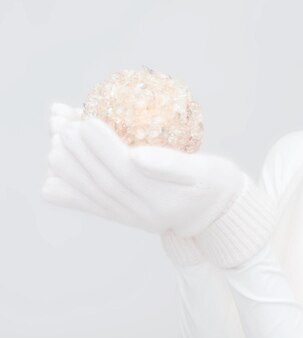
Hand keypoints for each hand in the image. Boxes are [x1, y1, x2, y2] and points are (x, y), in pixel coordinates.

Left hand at [42, 103, 275, 267]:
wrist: (218, 214)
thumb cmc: (215, 182)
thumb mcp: (203, 170)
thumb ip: (170, 164)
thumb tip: (135, 155)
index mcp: (161, 198)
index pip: (124, 169)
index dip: (102, 144)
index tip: (85, 120)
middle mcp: (140, 213)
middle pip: (101, 180)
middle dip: (77, 150)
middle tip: (60, 123)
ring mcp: (131, 217)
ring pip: (92, 192)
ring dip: (68, 166)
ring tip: (52, 138)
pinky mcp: (126, 217)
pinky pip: (94, 207)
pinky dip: (69, 196)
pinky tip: (49, 183)